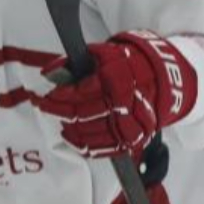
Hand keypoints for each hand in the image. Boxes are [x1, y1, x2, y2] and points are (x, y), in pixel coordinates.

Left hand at [36, 31, 196, 157]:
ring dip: (68, 128)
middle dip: (58, 111)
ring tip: (59, 120)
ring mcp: (130, 126)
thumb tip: (49, 72)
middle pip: (81, 114)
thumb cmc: (126, 66)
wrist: (159, 80)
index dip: (58, 96)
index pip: (79, 93)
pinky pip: (102, 150)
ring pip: (89, 134)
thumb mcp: (103, 54)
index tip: (45, 96)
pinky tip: (71, 136)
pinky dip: (82, 145)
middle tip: (44, 106)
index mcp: (117, 80)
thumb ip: (75, 61)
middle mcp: (125, 104)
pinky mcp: (132, 141)